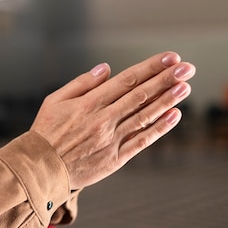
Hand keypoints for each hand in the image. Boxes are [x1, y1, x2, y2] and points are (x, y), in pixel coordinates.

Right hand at [31, 51, 195, 189]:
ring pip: (144, 117)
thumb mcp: (54, 101)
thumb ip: (81, 83)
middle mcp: (102, 120)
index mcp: (88, 104)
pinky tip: (174, 116)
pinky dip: (159, 129)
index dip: (150, 68)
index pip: (126, 80)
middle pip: (140, 96)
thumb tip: (106, 68)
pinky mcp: (114, 159)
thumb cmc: (45, 132)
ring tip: (185, 87)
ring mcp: (110, 140)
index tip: (169, 58)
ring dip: (167, 101)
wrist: (39, 168)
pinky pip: (141, 141)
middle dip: (166, 80)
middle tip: (187, 68)